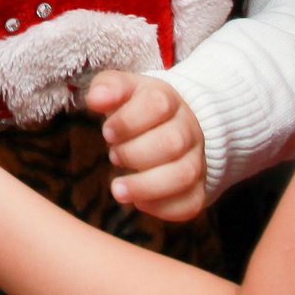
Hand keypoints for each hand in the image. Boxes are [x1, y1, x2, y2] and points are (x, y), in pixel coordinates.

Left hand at [87, 71, 206, 219]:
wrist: (175, 125)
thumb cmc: (139, 109)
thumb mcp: (124, 90)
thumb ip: (108, 88)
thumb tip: (96, 99)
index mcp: (168, 99)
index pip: (158, 104)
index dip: (129, 120)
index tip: (107, 132)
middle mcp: (189, 128)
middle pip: (173, 142)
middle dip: (136, 153)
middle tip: (114, 156)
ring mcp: (197, 159)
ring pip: (184, 175)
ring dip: (146, 186)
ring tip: (118, 189)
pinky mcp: (198, 188)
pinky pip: (191, 203)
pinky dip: (163, 207)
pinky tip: (139, 202)